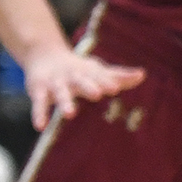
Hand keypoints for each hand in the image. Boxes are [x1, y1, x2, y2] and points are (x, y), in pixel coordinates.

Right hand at [22, 45, 144, 129]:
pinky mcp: (39, 90)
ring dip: (65, 102)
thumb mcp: (97, 70)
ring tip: (70, 113)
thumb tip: (142, 75)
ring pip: (60, 93)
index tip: (117, 87)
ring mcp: (56, 83)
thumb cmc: (78, 68)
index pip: (100, 77)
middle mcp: (74, 76)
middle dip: (89, 87)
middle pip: (82, 81)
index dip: (108, 81)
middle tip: (98, 93)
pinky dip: (39, 114)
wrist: (44, 55)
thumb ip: (118, 75)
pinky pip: (38, 103)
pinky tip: (40, 126)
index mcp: (90, 72)